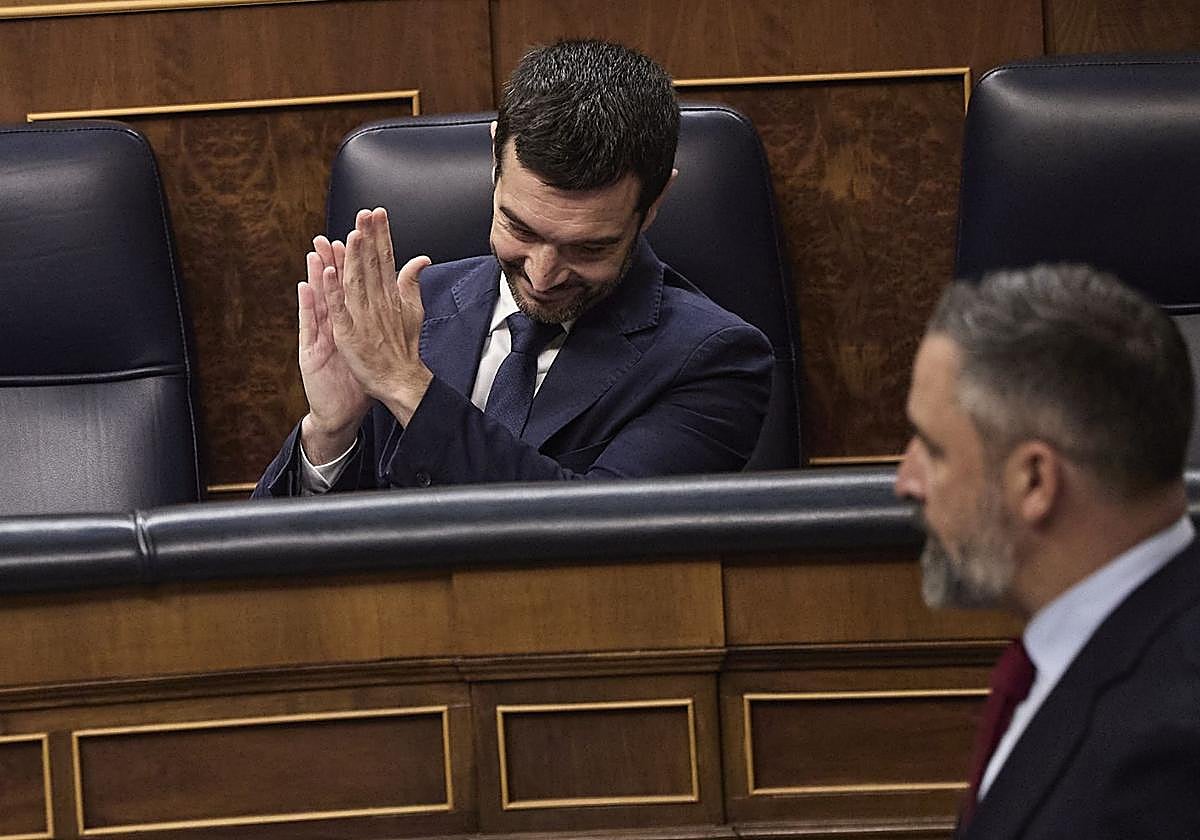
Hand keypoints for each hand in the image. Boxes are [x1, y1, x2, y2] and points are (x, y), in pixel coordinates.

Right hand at [297, 235, 369, 462]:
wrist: (343, 409)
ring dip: (319, 274)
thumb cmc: (358, 376)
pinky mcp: (312, 351)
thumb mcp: (373, 345)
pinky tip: (308, 285)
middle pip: (337, 286)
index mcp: (352, 320)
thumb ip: (385, 316)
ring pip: (321, 299)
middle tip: (334, 231)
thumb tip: (399, 294)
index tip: (362, 231)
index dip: (359, 258)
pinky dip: (309, 304)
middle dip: (337, 257)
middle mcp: (336, 324)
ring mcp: (322, 336)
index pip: (356, 283)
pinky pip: (310, 325)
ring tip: (318, 250)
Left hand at [323, 207, 432, 425]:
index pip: (385, 258)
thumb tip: (421, 259)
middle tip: (364, 213)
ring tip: (352, 234)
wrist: (400, 380)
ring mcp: (363, 317)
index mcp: (390, 295)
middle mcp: (378, 302)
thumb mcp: (413, 310)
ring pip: (356, 281)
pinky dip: (334, 291)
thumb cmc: (404, 348)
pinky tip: (329, 273)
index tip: (377, 213)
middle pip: (371, 264)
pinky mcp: (348, 333)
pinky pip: (339, 309)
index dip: (381, 234)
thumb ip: (413, 282)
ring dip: (353, 258)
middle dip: (368, 237)